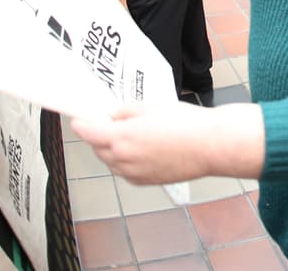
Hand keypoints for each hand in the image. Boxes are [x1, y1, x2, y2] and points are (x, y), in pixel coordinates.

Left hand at [70, 101, 263, 183]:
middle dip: (99, 135)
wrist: (209, 146)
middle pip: (98, 147)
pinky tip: (142, 147)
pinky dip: (126, 159)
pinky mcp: (145, 181)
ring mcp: (133, 173)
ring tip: (131, 132)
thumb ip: (125, 112)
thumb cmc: (184, 124)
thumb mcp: (149, 107)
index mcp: (120, 138)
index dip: (81, 123)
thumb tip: (114, 117)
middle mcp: (122, 160)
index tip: (77, 119)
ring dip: (112, 148)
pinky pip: (125, 170)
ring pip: (111, 160)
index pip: (87, 132)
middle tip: (108, 121)